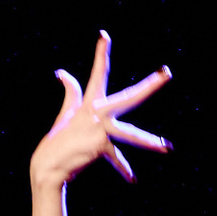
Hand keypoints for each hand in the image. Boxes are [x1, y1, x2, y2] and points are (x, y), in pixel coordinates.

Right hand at [30, 31, 172, 188]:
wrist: (48, 166)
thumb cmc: (58, 140)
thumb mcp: (65, 114)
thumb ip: (70, 93)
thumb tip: (62, 72)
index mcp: (89, 103)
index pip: (97, 73)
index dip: (101, 54)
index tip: (104, 35)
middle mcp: (97, 113)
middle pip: (129, 97)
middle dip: (150, 86)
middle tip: (168, 73)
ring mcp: (100, 130)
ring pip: (131, 135)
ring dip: (150, 143)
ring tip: (168, 148)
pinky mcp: (100, 147)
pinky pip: (117, 160)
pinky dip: (124, 170)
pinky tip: (133, 180)